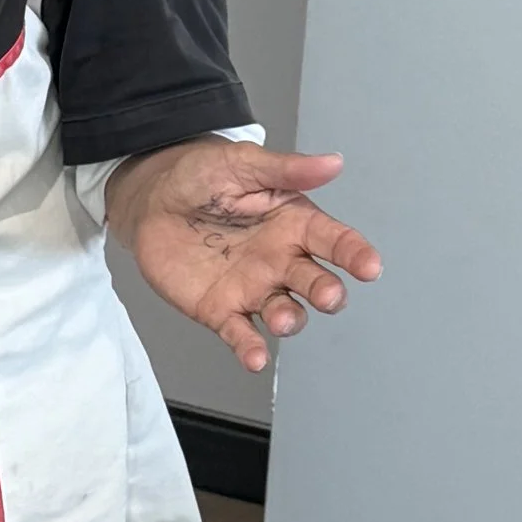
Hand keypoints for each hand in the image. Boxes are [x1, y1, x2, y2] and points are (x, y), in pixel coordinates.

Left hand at [106, 139, 379, 375]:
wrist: (152, 197)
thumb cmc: (201, 176)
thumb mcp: (244, 164)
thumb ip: (287, 169)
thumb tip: (332, 162)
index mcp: (295, 224)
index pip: (335, 241)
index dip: (355, 254)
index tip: (370, 266)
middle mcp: (282, 261)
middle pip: (314, 282)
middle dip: (326, 292)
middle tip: (329, 295)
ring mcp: (254, 288)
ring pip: (284, 312)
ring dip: (288, 320)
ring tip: (282, 321)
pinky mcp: (221, 310)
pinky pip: (241, 333)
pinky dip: (249, 348)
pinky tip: (254, 359)